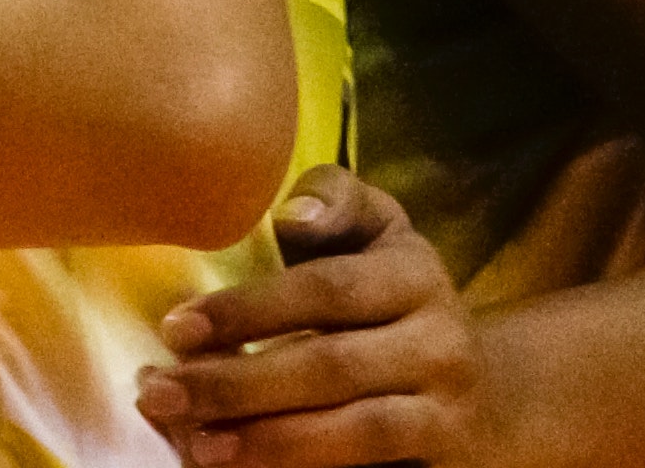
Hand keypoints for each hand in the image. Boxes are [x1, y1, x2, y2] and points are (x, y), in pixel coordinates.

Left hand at [136, 169, 476, 465]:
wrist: (484, 388)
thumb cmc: (392, 292)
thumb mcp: (375, 229)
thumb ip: (332, 201)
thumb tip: (292, 216)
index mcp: (416, 276)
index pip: (327, 290)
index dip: (249, 310)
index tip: (174, 328)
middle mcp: (441, 347)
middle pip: (333, 367)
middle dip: (239, 384)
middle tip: (160, 394)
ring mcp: (447, 416)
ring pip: (359, 433)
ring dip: (272, 443)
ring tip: (199, 446)